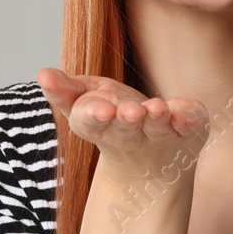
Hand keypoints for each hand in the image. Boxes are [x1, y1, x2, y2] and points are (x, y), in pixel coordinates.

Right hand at [36, 67, 209, 177]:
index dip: (95, 115)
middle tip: (130, 112)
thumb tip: (42, 74)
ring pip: (157, 128)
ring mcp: (160, 136)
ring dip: (157, 118)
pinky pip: (189, 125)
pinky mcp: (187, 131)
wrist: (153, 158)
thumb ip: (64, 89)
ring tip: (157, 108)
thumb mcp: (85, 99)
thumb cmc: (112, 117)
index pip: (91, 121)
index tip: (102, 110)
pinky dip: (188, 119)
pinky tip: (185, 113)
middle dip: (127, 120)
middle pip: (125, 128)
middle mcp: (130, 135)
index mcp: (100, 125)